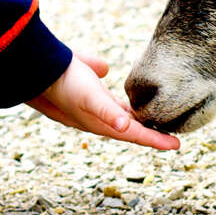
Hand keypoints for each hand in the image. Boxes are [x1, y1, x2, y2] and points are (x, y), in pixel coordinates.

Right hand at [27, 54, 179, 150]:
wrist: (39, 69)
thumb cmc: (66, 83)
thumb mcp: (90, 97)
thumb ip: (108, 112)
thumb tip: (126, 127)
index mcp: (101, 123)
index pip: (135, 135)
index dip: (156, 141)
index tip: (176, 145)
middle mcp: (98, 118)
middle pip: (130, 130)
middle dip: (150, 133)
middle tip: (170, 136)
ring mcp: (93, 106)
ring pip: (121, 118)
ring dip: (137, 120)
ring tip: (153, 120)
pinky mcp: (88, 92)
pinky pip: (111, 102)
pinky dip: (124, 104)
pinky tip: (127, 96)